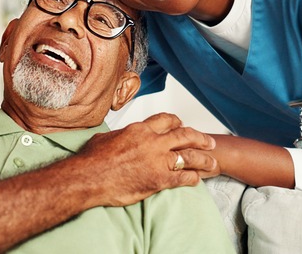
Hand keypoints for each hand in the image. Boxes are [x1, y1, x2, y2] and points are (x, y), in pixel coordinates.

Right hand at [76, 112, 217, 206]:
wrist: (88, 177)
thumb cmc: (92, 159)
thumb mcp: (107, 137)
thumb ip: (120, 135)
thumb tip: (118, 136)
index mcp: (140, 129)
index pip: (166, 120)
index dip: (177, 122)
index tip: (182, 125)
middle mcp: (152, 142)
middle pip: (185, 135)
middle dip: (200, 138)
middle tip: (210, 142)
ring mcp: (157, 160)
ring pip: (189, 156)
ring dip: (204, 159)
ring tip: (212, 163)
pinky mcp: (158, 180)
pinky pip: (182, 177)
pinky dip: (192, 178)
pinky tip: (197, 180)